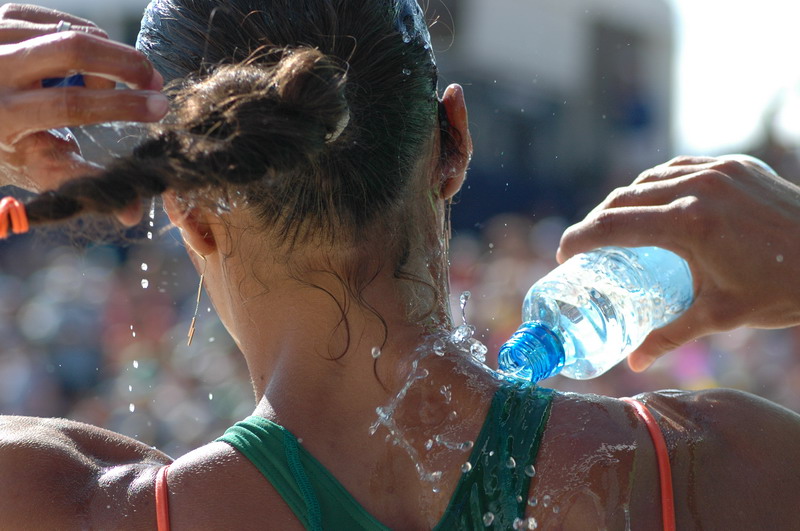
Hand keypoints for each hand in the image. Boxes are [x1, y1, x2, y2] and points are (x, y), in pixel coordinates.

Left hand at [0, 4, 168, 223]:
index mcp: (2, 114)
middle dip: (125, 63)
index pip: (71, 103)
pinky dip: (89, 40)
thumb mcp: (36, 166)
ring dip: (106, 58)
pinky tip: (88, 65)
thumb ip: (85, 182)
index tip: (160, 107)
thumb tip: (133, 213)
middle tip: (154, 80)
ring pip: (73, 32)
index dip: (122, 105)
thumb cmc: (7, 144)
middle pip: (72, 49)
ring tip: (106, 85)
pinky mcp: (3, 14)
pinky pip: (65, 21)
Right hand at [557, 155, 799, 370]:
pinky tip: (655, 200)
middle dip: (597, 220)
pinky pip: (680, 167)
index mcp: (690, 223)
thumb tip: (634, 363)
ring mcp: (718, 170)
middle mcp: (698, 187)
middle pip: (624, 198)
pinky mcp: (735, 165)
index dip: (579, 238)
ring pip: (650, 178)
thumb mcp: (721, 314)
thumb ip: (670, 334)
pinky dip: (657, 183)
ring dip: (625, 199)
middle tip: (586, 245)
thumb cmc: (783, 288)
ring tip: (616, 224)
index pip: (613, 224)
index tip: (563, 254)